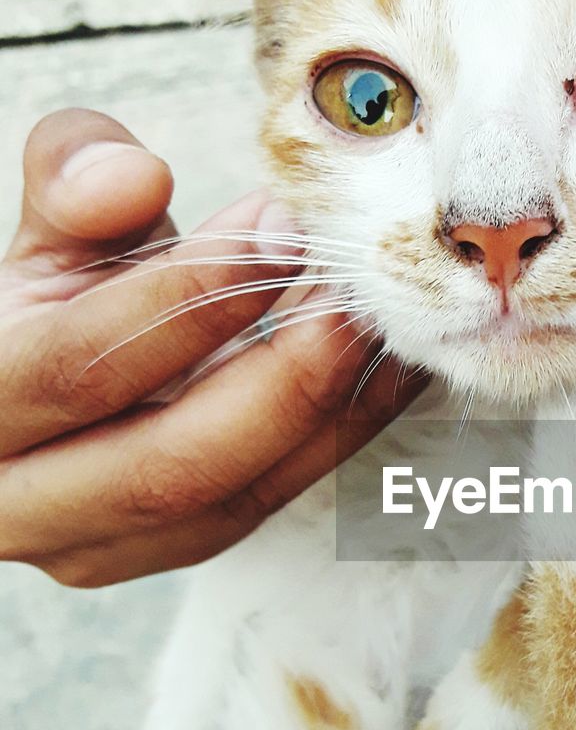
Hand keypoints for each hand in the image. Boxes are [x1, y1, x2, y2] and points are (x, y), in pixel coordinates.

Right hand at [0, 108, 420, 586]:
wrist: (51, 392)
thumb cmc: (54, 300)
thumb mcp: (49, 232)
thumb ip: (73, 183)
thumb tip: (134, 178)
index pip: (77, 367)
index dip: (185, 299)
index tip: (279, 229)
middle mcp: (22, 504)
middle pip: (166, 467)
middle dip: (281, 380)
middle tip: (356, 299)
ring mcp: (96, 547)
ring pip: (228, 502)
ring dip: (325, 416)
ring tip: (383, 330)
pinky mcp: (167, 551)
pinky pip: (263, 507)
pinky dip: (335, 440)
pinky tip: (385, 376)